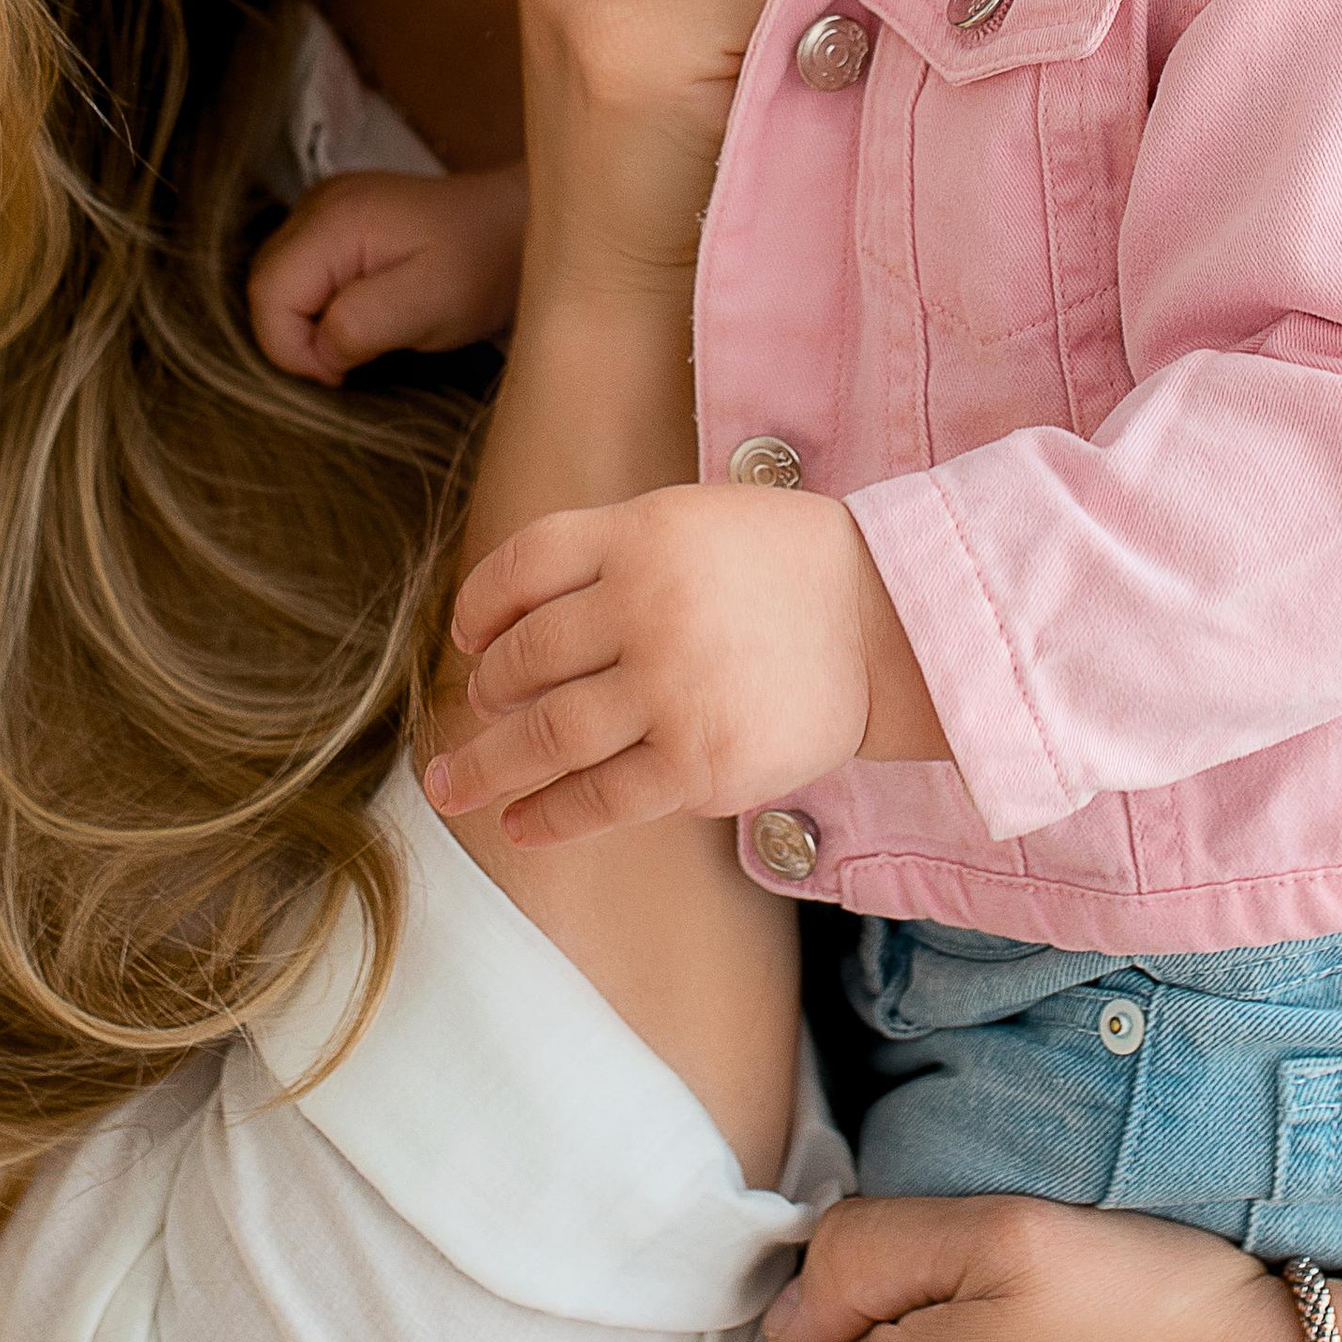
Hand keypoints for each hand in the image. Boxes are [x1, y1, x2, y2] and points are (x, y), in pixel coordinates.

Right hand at [247, 162, 527, 381]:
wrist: (517, 229)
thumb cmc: (481, 267)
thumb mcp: (428, 305)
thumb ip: (360, 324)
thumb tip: (318, 349)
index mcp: (335, 219)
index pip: (268, 293)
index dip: (290, 346)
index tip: (341, 372)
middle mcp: (319, 204)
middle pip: (266, 285)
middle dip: (295, 338)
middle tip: (350, 362)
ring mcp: (325, 208)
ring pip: (279, 282)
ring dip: (306, 324)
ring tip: (360, 341)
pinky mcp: (337, 222)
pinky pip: (301, 273)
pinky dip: (317, 306)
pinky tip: (358, 316)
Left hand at [425, 483, 947, 845]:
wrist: (887, 621)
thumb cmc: (784, 567)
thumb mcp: (694, 519)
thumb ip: (613, 555)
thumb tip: (513, 623)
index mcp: (642, 533)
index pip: (524, 566)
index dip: (481, 605)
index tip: (466, 635)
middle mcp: (648, 606)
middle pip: (525, 658)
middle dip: (485, 693)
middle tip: (472, 712)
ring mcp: (673, 688)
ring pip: (548, 735)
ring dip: (488, 767)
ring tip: (454, 788)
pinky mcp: (700, 761)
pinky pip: (602, 796)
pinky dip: (552, 815)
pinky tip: (524, 822)